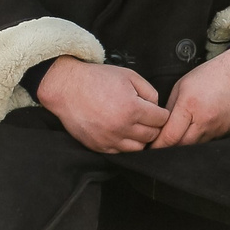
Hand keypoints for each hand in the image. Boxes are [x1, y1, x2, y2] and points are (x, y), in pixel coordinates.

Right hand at [36, 59, 167, 153]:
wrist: (67, 88)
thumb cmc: (98, 79)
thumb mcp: (130, 76)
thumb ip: (150, 92)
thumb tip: (157, 108)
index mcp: (132, 108)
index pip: (162, 120)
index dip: (161, 113)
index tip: (156, 110)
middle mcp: (122, 127)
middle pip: (152, 135)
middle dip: (153, 126)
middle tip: (146, 117)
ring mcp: (109, 139)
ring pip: (138, 148)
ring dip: (140, 138)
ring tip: (134, 125)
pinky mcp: (98, 146)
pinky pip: (121, 153)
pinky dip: (124, 144)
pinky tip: (121, 132)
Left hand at [155, 47, 229, 147]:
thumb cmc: (212, 75)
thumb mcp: (182, 85)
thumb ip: (170, 108)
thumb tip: (161, 126)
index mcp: (190, 106)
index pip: (169, 136)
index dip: (157, 145)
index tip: (149, 147)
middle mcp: (204, 120)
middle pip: (180, 146)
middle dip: (169, 146)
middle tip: (161, 142)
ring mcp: (216, 129)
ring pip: (193, 146)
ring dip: (184, 143)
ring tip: (180, 133)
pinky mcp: (224, 132)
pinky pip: (206, 142)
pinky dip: (198, 138)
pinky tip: (197, 127)